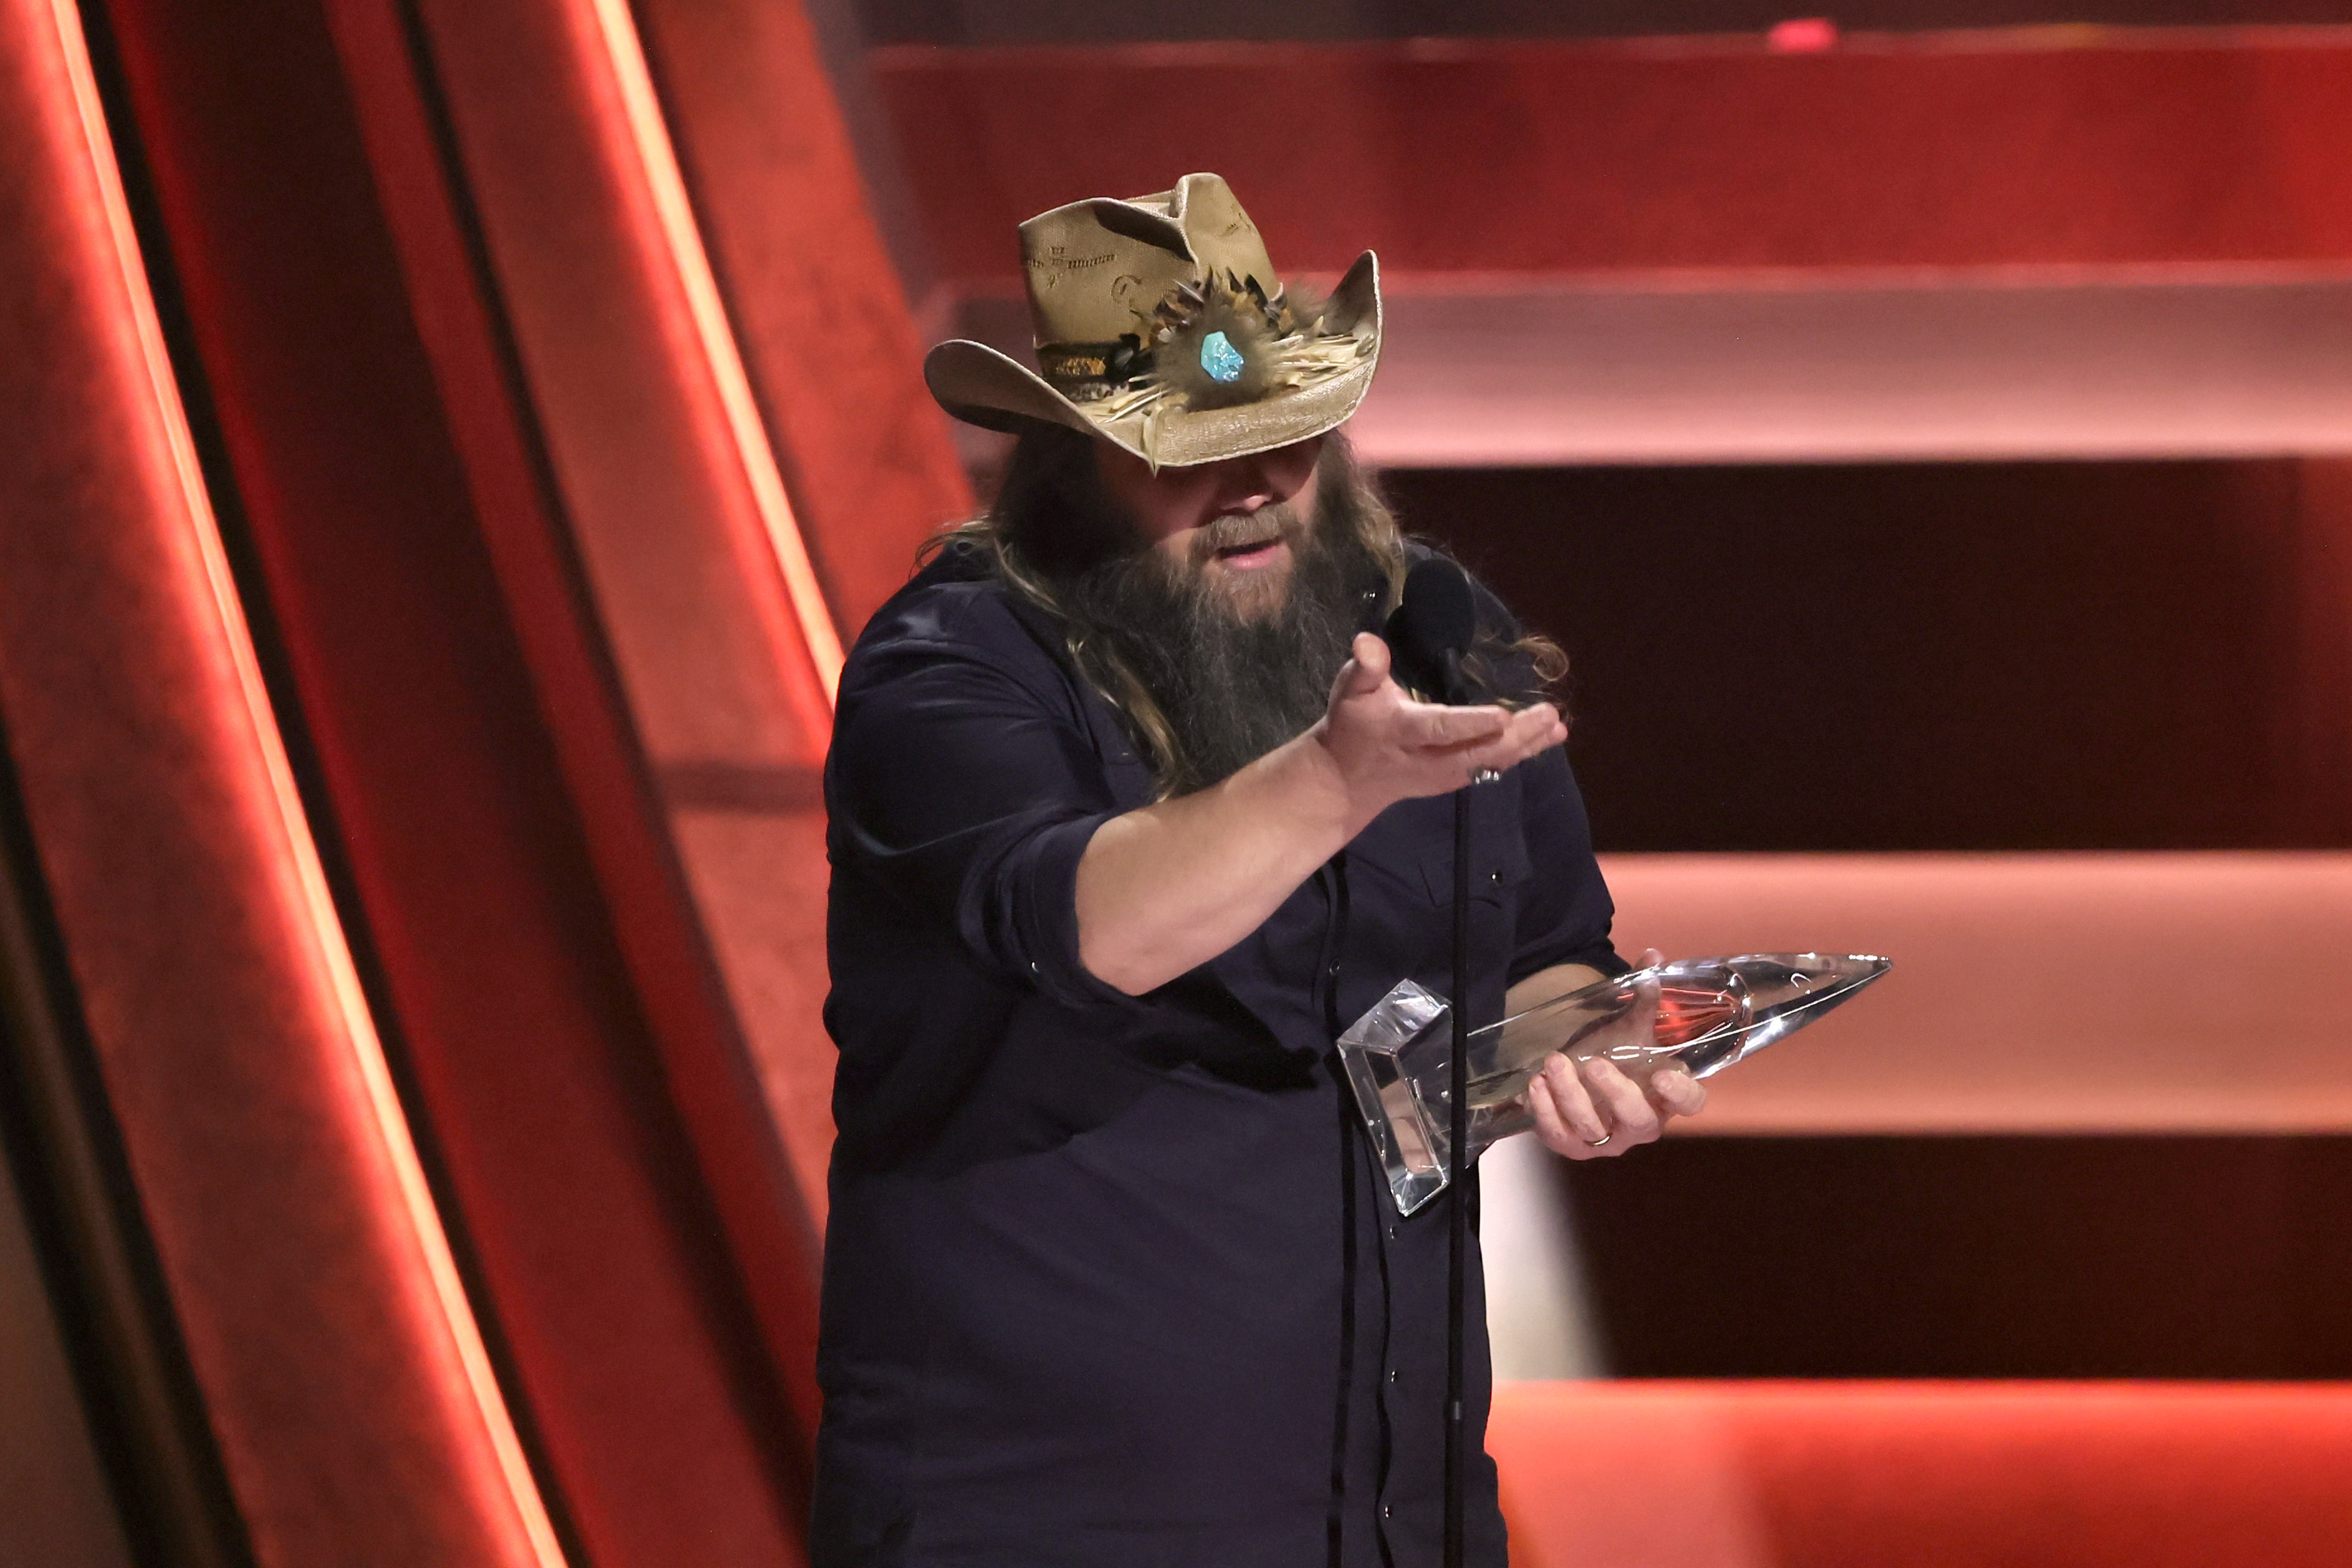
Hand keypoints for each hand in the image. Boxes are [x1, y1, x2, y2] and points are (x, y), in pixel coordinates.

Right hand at [1311, 632, 1565, 831]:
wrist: (1346, 782)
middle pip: (1477, 751)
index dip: (1472, 724)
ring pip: (1489, 763)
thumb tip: (1368, 641)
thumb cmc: (1351, 726)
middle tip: (1550, 716)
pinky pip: (1492, 767)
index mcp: (1403, 732)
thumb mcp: (1349, 691)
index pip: (1440, 729)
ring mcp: (1444, 775)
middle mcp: (1428, 759)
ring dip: (1526, 745)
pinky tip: (1550, 737)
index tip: (1503, 715)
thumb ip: (1365, 666)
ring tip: (1557, 726)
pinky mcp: (1454, 780)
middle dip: (1516, 737)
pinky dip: (1522, 752)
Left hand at [1524, 949, 1707, 1159]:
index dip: (1681, 1094)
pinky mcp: (1572, 1146)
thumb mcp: (1629, 1027)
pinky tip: (1535, 1083)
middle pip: (1639, 1121)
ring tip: (1553, 1060)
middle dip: (1616, 1094)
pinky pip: (1559, 1136)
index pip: (1690, 1104)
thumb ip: (1644, 997)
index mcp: (1666, 1095)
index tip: (1663, 1074)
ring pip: (1592, 1129)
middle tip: (1594, 1063)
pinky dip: (1545, 1110)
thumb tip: (1652, 957)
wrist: (1575, 1072)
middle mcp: (1641, 1124)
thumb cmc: (1614, 1053)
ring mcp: (1606, 1140)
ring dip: (1570, 1095)